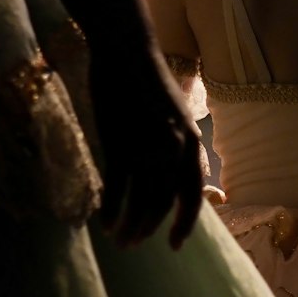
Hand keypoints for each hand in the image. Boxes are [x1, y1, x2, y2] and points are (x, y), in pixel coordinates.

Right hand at [89, 40, 201, 248]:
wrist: (126, 51)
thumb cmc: (148, 84)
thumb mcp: (176, 118)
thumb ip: (179, 148)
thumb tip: (175, 180)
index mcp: (192, 144)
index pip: (192, 195)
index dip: (184, 223)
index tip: (175, 245)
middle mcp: (174, 150)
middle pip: (164, 204)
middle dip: (150, 230)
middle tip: (136, 245)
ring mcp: (147, 148)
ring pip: (141, 202)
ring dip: (131, 226)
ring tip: (121, 242)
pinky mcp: (119, 144)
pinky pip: (117, 189)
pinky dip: (112, 210)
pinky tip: (105, 224)